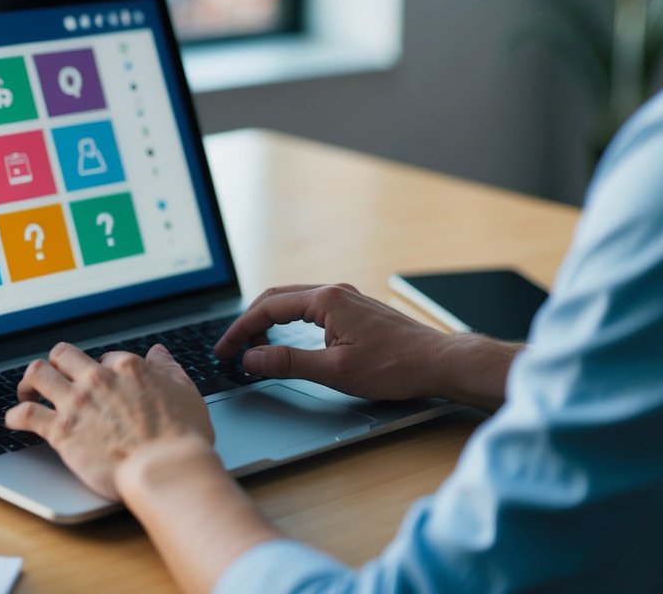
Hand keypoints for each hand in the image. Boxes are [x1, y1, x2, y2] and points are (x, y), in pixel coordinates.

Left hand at [5, 342, 215, 500]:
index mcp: (128, 368)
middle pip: (63, 355)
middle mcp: (97, 379)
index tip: (100, 384)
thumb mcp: (185, 392)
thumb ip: (169, 369)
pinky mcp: (60, 431)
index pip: (105, 357)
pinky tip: (14, 422)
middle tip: (56, 378)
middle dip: (57, 364)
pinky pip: (25, 414)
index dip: (101, 370)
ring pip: (37, 374)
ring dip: (29, 382)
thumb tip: (159, 353)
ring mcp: (76, 403)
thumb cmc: (181, 438)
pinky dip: (15, 416)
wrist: (165, 470)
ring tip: (27, 392)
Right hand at [215, 284, 521, 408]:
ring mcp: (346, 299)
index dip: (240, 330)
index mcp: (326, 300)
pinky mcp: (355, 310)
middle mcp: (335, 292)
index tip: (225, 350)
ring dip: (269, 321)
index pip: (268, 308)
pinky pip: (309, 308)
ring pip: (293, 301)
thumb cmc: (394, 366)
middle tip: (232, 348)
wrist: (437, 363)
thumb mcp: (334, 370)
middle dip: (250, 322)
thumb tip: (252, 359)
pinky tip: (287, 340)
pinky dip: (288, 322)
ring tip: (255, 348)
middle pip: (276, 298)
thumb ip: (288, 363)